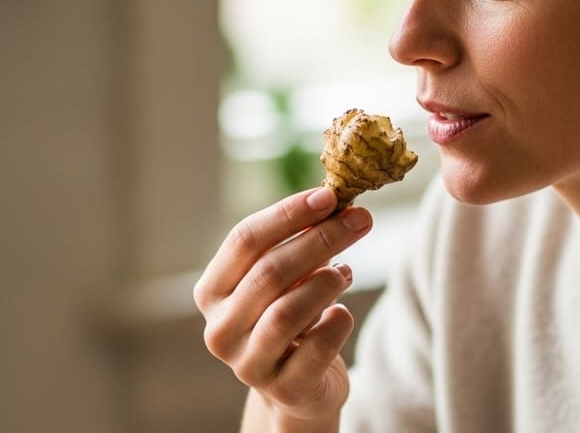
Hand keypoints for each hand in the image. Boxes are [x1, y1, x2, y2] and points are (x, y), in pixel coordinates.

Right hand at [193, 186, 371, 422]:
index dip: (289, 213)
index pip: (244, 239)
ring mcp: (248, 364)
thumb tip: (335, 199)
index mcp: (212, 290)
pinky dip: (338, 321)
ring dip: (326, 282)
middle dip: (321, 239)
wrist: (298, 386)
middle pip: (270, 271)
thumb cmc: (291, 312)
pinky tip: (341, 314)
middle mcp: (220, 329)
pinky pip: (318, 347)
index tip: (330, 195)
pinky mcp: (284, 389)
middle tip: (360, 219)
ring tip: (346, 273)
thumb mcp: (287, 275)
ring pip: (287, 312)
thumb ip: (301, 239)